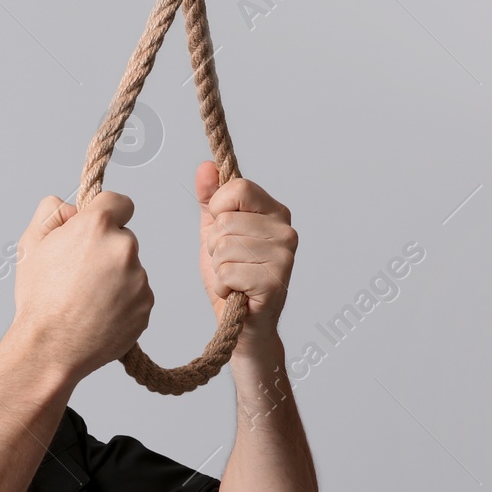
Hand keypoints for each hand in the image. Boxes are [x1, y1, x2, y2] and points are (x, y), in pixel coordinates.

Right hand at [11, 192, 153, 385]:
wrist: (51, 348)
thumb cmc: (38, 298)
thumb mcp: (31, 243)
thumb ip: (53, 211)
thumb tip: (74, 208)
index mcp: (96, 226)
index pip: (120, 202)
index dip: (106, 211)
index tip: (96, 227)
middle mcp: (123, 248)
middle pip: (123, 238)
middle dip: (106, 249)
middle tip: (79, 273)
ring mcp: (138, 279)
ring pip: (130, 268)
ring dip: (115, 276)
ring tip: (86, 298)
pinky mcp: (146, 305)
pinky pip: (137, 294)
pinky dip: (122, 301)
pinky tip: (98, 313)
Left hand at [194, 161, 295, 351]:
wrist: (242, 325)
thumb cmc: (232, 277)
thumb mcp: (215, 233)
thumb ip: (211, 200)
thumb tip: (205, 166)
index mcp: (275, 212)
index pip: (236, 188)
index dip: (218, 211)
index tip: (224, 230)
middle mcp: (286, 231)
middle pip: (225, 222)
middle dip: (215, 246)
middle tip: (231, 263)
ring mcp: (284, 257)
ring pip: (223, 247)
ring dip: (218, 268)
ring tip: (235, 278)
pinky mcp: (274, 282)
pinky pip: (227, 272)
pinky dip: (223, 287)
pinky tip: (237, 293)